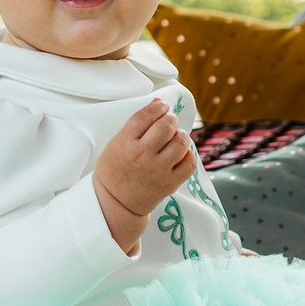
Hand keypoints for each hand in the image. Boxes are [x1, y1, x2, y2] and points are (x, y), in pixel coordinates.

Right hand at [94, 101, 194, 256]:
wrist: (115, 203)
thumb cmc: (115, 169)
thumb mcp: (117, 143)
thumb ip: (137, 124)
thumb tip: (159, 102)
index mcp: (124, 143)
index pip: (146, 115)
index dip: (158, 107)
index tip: (162, 107)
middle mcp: (142, 156)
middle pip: (167, 125)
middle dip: (171, 119)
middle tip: (169, 122)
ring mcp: (158, 170)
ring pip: (181, 141)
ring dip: (180, 135)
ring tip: (174, 139)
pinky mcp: (170, 183)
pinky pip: (189, 162)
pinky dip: (187, 154)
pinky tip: (179, 154)